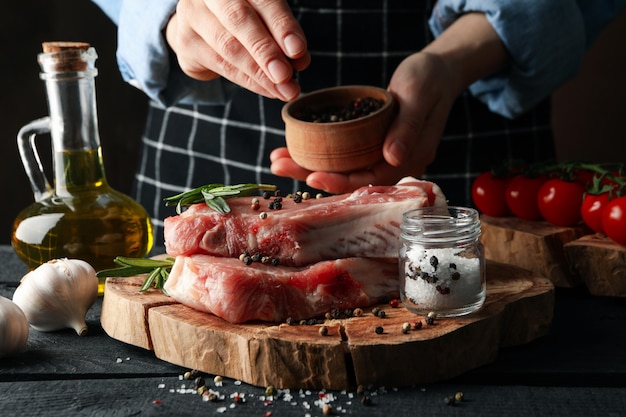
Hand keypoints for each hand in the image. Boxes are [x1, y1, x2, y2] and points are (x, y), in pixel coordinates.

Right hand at [165, 0, 310, 100]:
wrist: (202, 26)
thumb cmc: (244, 20)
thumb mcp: (267, 20)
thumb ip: (282, 36)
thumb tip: (300, 61)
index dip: (281, 25)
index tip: (297, 50)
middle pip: (239, 20)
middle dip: (266, 51)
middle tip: (286, 75)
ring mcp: (194, 15)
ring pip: (228, 47)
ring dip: (260, 73)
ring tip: (283, 89)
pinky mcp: (186, 41)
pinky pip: (221, 65)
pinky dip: (249, 80)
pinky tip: (268, 90)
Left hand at [270, 12, 506, 193]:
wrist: (437, 71)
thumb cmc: (430, 79)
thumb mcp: (419, 96)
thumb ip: (407, 126)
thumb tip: (392, 156)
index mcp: (409, 158)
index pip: (370, 179)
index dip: (341, 182)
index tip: (312, 177)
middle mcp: (393, 163)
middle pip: (349, 178)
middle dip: (312, 175)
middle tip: (278, 165)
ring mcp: (382, 155)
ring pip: (342, 169)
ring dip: (309, 165)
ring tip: (277, 158)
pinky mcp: (372, 145)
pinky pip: (343, 155)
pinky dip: (319, 153)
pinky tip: (295, 147)